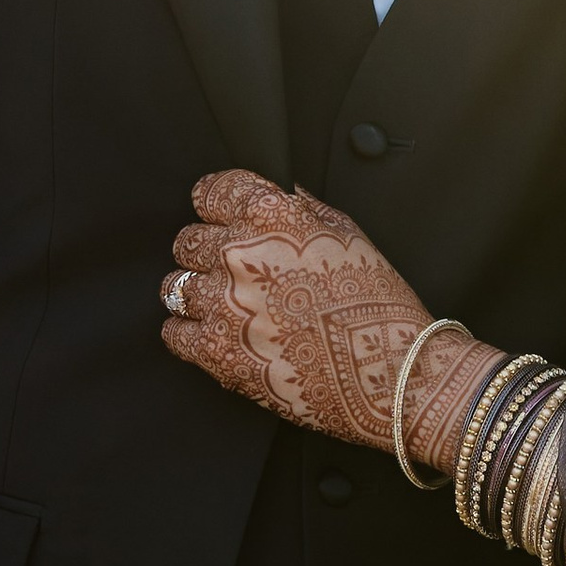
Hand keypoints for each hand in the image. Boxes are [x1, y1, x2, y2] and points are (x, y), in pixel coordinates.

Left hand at [161, 171, 493, 463]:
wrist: (391, 375)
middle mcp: (239, 255)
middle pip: (188, 240)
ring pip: (175, 285)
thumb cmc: (379, 306)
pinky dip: (189, 333)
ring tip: (227, 306)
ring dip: (197, 292)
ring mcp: (223, 305)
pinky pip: (174, 333)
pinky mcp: (217, 353)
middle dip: (208, 252)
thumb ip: (304, 210)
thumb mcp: (350, 235)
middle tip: (233, 271)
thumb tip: (281, 197)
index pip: (212, 190)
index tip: (221, 215)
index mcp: (272, 216)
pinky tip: (217, 334)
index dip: (217, 204)